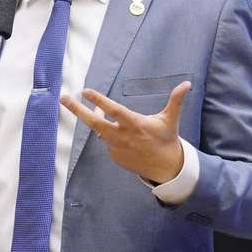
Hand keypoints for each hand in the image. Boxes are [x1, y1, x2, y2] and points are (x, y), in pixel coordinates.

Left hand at [60, 81, 191, 183]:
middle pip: (94, 121)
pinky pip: (110, 143)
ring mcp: (116, 148)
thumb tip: (187, 84)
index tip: (85, 90)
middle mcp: (122, 136)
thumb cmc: (167, 139)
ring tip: (112, 119)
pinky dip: (114, 138)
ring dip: (101, 123)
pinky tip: (129, 141)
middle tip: (63, 98)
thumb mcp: (170, 119)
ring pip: (102, 131)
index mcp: (133, 123)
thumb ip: (176, 100)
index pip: (112, 109)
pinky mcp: (115, 157)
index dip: (98, 99)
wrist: (166, 168)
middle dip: (76, 109)